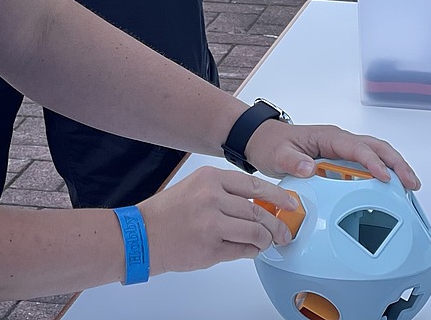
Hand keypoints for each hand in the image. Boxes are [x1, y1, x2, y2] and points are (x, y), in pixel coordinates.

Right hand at [138, 166, 297, 275]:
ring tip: (266, 243)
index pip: (254, 185)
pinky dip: (251, 252)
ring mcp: (211, 224)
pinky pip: (243, 251)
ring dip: (265, 240)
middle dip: (276, 225)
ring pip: (256, 232)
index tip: (290, 204)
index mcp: (209, 179)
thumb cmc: (165, 214)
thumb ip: (224, 194)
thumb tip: (257, 204)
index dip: (277, 196)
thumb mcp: (194, 189)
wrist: (140, 236)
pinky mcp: (211, 248)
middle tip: (284, 232)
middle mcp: (211, 198)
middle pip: (258, 211)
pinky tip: (249, 250)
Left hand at [244, 120, 421, 190]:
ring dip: (394, 167)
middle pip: (376, 148)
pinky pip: (365, 163)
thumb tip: (309, 169)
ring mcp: (341, 148)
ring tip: (409, 186)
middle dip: (396, 163)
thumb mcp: (277, 154)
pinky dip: (381, 172)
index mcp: (328, 137)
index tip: (386, 178)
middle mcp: (339, 140)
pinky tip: (389, 188)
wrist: (261, 141)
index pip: (357, 148)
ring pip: (375, 153)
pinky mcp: (339, 158)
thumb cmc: (270, 144)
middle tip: (412, 183)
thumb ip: (293, 162)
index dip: (373, 163)